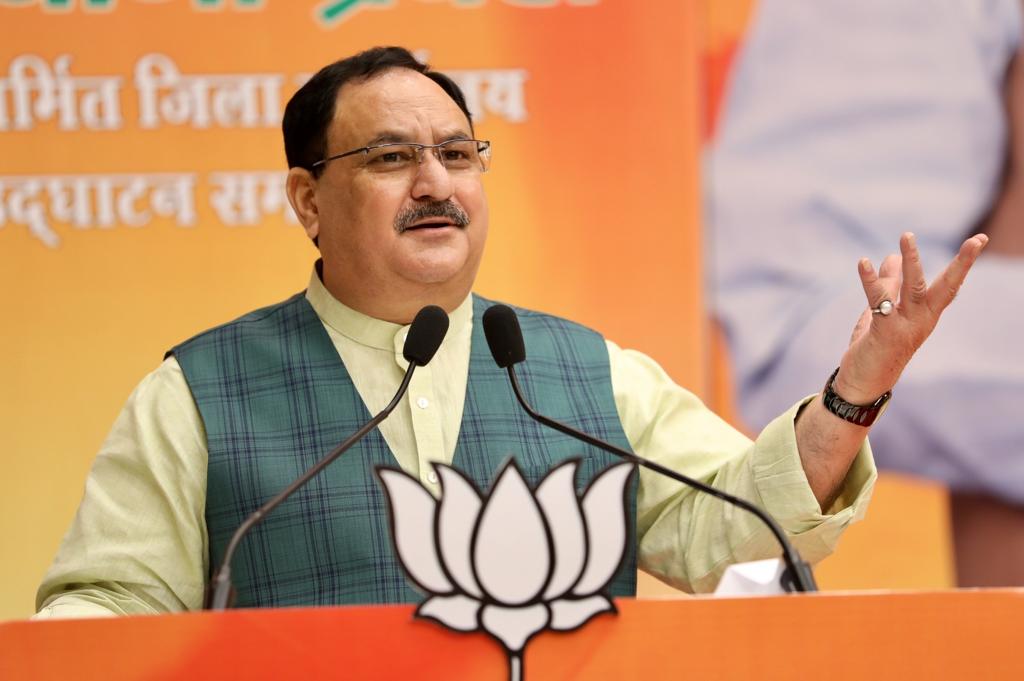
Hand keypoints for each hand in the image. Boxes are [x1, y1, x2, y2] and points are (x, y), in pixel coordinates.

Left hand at [834, 232, 988, 403]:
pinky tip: (864, 262)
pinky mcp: (885, 331)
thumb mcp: (883, 311)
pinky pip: (878, 300)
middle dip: (962, 264)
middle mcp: (921, 320)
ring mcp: (905, 326)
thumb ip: (889, 284)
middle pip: (945, 288)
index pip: (949, 286)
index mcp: (925, 314)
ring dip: (912, 261)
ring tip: (907, 236)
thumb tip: (892, 257)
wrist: (862, 383)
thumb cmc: (876, 347)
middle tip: (976, 240)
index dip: (963, 263)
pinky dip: (871, 280)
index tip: (979, 240)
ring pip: (912, 289)